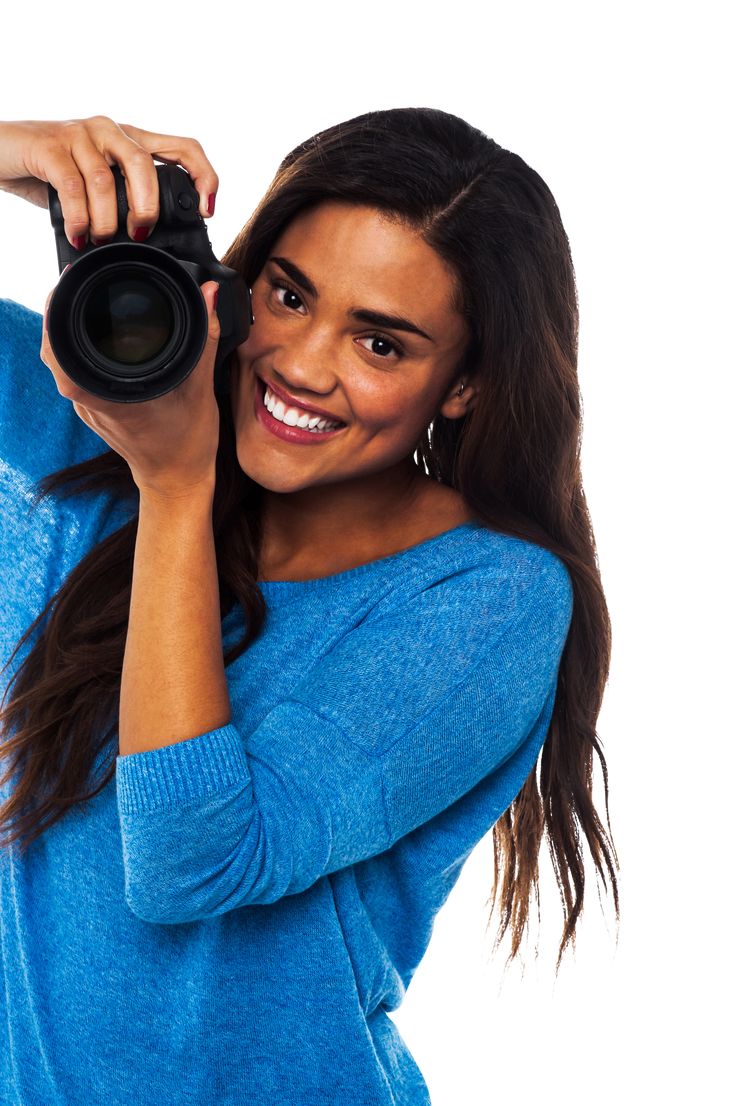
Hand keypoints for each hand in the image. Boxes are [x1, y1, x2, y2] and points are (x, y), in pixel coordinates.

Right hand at [0, 115, 217, 244]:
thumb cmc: (52, 171)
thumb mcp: (97, 186)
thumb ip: (124, 201)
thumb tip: (149, 240)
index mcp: (131, 140)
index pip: (183, 148)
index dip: (203, 177)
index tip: (207, 212)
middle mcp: (110, 132)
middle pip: (146, 165)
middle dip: (147, 208)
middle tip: (139, 234)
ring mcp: (80, 135)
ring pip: (106, 180)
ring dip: (107, 220)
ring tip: (100, 239)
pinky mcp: (50, 145)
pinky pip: (72, 185)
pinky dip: (79, 218)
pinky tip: (79, 236)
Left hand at [40, 279, 222, 500]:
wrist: (178, 480)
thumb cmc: (188, 443)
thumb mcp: (201, 387)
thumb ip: (204, 337)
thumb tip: (209, 296)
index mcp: (111, 398)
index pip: (62, 354)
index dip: (56, 318)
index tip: (67, 288)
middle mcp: (91, 404)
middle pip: (56, 353)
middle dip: (61, 315)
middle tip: (77, 284)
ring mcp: (89, 410)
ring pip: (63, 364)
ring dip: (67, 332)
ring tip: (84, 303)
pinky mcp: (94, 411)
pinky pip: (77, 375)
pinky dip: (80, 351)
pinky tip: (97, 337)